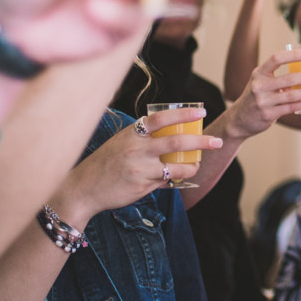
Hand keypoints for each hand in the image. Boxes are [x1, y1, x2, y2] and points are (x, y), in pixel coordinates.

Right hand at [54, 107, 218, 222]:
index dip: (183, 114)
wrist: (83, 188)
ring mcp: (140, 168)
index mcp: (132, 133)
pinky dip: (176, 177)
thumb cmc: (104, 164)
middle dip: (201, 141)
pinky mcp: (142, 186)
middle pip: (176, 141)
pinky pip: (166, 180)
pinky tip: (179, 176)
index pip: (161, 118)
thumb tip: (171, 135)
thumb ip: (142, 138)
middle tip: (216, 141)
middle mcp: (136, 149)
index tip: (201, 112)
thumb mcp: (120, 143)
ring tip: (197, 164)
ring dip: (192, 165)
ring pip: (176, 165)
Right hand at [228, 48, 300, 137]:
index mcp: (258, 73)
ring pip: (292, 95)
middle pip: (289, 78)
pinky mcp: (268, 114)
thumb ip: (278, 77)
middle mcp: (259, 85)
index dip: (294, 55)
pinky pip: (290, 107)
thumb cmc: (256, 97)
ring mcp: (263, 101)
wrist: (238, 120)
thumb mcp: (261, 83)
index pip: (277, 58)